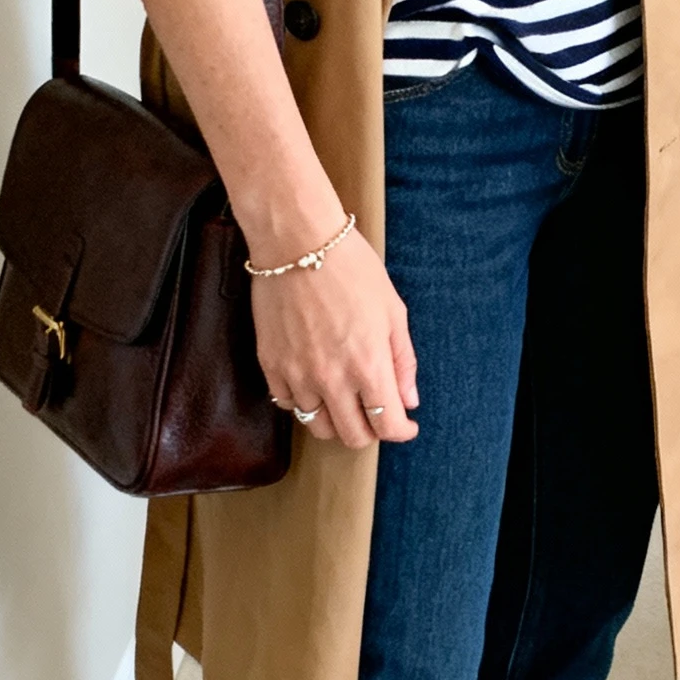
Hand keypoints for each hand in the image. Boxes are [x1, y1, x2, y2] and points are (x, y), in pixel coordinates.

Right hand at [252, 227, 419, 450]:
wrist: (297, 242)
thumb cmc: (352, 268)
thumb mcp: (393, 310)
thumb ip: (403, 361)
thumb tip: (409, 401)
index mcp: (368, 365)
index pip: (387, 426)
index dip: (402, 431)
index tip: (406, 424)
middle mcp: (332, 379)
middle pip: (353, 436)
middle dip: (371, 431)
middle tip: (376, 413)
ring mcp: (298, 375)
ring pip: (318, 427)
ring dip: (337, 421)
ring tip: (345, 401)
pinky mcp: (271, 365)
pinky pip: (289, 405)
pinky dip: (305, 403)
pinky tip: (315, 385)